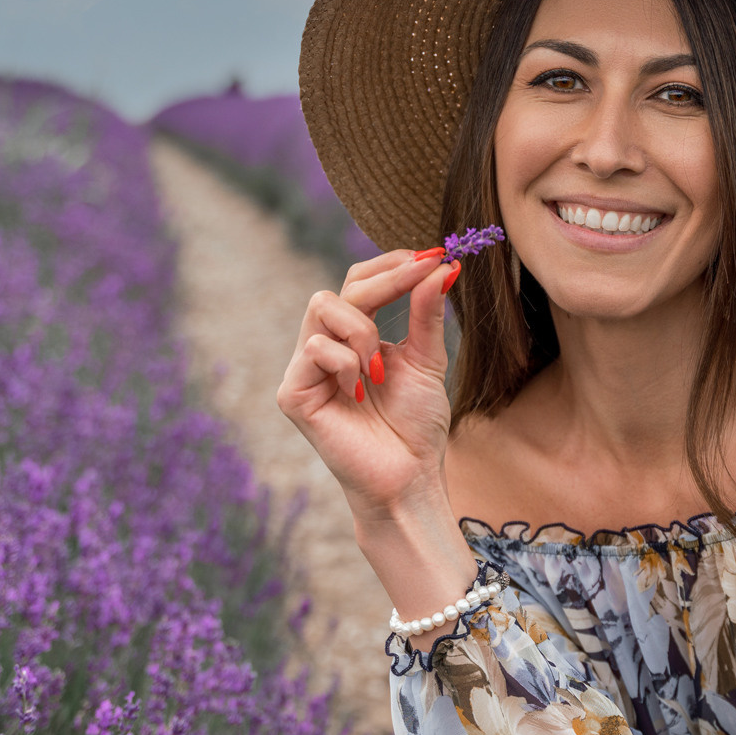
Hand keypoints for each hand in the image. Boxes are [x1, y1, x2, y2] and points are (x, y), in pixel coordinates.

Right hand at [277, 250, 457, 522]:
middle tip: (423, 275)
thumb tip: (441, 266)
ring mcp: (306, 368)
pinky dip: (347, 363)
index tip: (432, 255)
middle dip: (387, 279)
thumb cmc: (416, 427)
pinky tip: (360, 393)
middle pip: (343, 286)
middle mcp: (326, 347)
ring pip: (323, 306)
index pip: (361, 282)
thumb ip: (427, 314)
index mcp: (355, 337)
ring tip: (380, 369)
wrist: (408, 478)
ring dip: (364, 330)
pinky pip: (315, 347)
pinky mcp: (294, 393)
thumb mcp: (427, 361)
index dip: (392, 264)